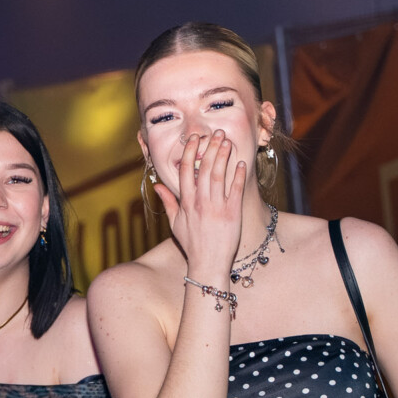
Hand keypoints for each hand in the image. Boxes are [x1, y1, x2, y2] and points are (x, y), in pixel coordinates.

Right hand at [153, 131, 247, 285]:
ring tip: (227, 140)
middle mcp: (200, 203)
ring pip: (219, 175)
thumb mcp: (175, 223)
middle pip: (204, 168)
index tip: (195, 139)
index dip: (190, 152)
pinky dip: (238, 175)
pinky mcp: (231, 214)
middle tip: (216, 133)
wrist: (208, 264)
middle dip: (210, 148)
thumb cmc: (192, 245)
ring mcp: (216, 208)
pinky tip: (239, 163)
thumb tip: (158, 186)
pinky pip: (235, 190)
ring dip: (223, 156)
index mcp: (186, 203)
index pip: (185, 171)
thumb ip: (168, 202)